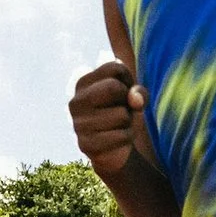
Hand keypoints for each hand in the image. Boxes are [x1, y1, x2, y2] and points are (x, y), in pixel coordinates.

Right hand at [71, 59, 147, 176]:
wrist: (113, 149)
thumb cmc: (121, 114)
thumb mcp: (134, 97)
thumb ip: (139, 92)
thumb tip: (135, 99)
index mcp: (83, 83)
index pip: (115, 68)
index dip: (129, 79)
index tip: (125, 90)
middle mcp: (76, 101)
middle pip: (113, 87)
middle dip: (127, 100)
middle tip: (123, 109)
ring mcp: (78, 124)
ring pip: (121, 115)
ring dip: (129, 122)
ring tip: (120, 125)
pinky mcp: (86, 145)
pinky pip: (121, 136)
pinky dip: (128, 137)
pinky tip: (118, 138)